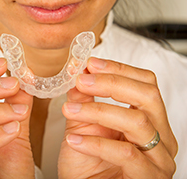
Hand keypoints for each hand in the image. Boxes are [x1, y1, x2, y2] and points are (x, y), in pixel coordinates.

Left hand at [58, 57, 176, 177]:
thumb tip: (79, 74)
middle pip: (148, 96)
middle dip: (112, 83)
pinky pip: (126, 154)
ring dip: (98, 110)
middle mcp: (161, 138)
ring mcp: (158, 159)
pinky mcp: (148, 178)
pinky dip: (96, 143)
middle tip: (83, 80)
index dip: (119, 69)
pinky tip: (75, 140)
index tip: (91, 64)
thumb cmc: (88, 166)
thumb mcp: (83, 127)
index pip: (145, 84)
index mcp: (149, 121)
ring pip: (137, 122)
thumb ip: (84, 101)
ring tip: (71, 110)